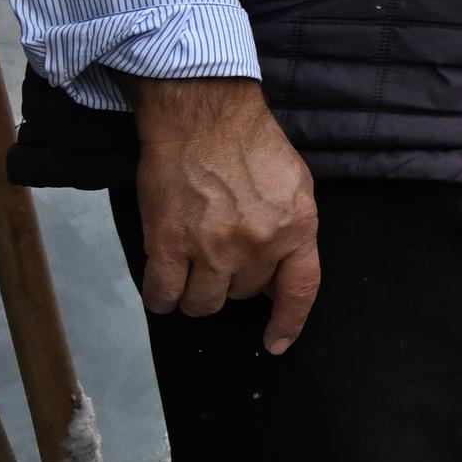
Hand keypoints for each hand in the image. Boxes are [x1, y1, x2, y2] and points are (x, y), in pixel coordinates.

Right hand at [132, 78, 318, 352]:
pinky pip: (162, 295)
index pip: (300, 291)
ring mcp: (212, 248)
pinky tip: (164, 283)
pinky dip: (161, 297)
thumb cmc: (252, 145)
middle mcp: (258, 245)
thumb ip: (292, 232)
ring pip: (203, 303)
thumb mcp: (294, 188)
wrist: (203, 118)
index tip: (277, 343)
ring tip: (191, 268)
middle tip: (222, 253)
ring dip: (196, 294)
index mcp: (297, 229)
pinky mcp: (168, 244)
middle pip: (243, 295)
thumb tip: (278, 275)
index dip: (288, 323)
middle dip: (234, 281)